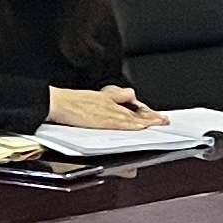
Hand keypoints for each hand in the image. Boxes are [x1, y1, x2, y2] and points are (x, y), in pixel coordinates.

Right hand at [48, 85, 162, 131]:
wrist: (58, 102)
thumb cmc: (72, 102)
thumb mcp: (97, 94)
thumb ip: (115, 96)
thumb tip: (132, 94)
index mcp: (110, 100)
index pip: (132, 108)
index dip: (147, 113)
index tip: (159, 116)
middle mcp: (111, 106)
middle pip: (135, 112)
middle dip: (151, 117)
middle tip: (165, 121)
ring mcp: (107, 112)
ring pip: (131, 117)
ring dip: (146, 120)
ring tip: (159, 124)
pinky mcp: (101, 119)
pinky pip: (121, 123)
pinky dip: (132, 125)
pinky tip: (141, 127)